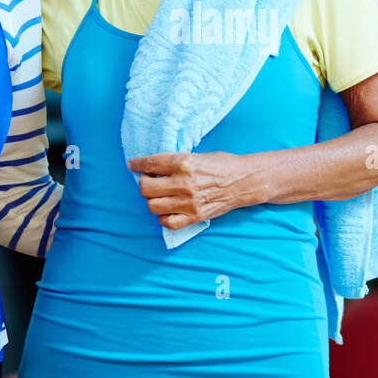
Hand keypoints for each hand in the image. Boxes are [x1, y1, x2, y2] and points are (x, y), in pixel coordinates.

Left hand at [127, 152, 258, 230]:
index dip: (137, 164)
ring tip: (158, 195)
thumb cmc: (222, 165)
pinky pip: (167, 222)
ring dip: (151, 200)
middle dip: (143, 183)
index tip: (133, 164)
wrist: (244, 181)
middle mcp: (185, 183)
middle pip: (146, 187)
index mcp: (185, 163)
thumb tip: (154, 167)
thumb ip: (176, 161)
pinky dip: (163, 217)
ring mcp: (189, 202)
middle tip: (149, 181)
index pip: (151, 164)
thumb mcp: (198, 155)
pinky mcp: (195, 216)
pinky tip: (167, 210)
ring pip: (153, 206)